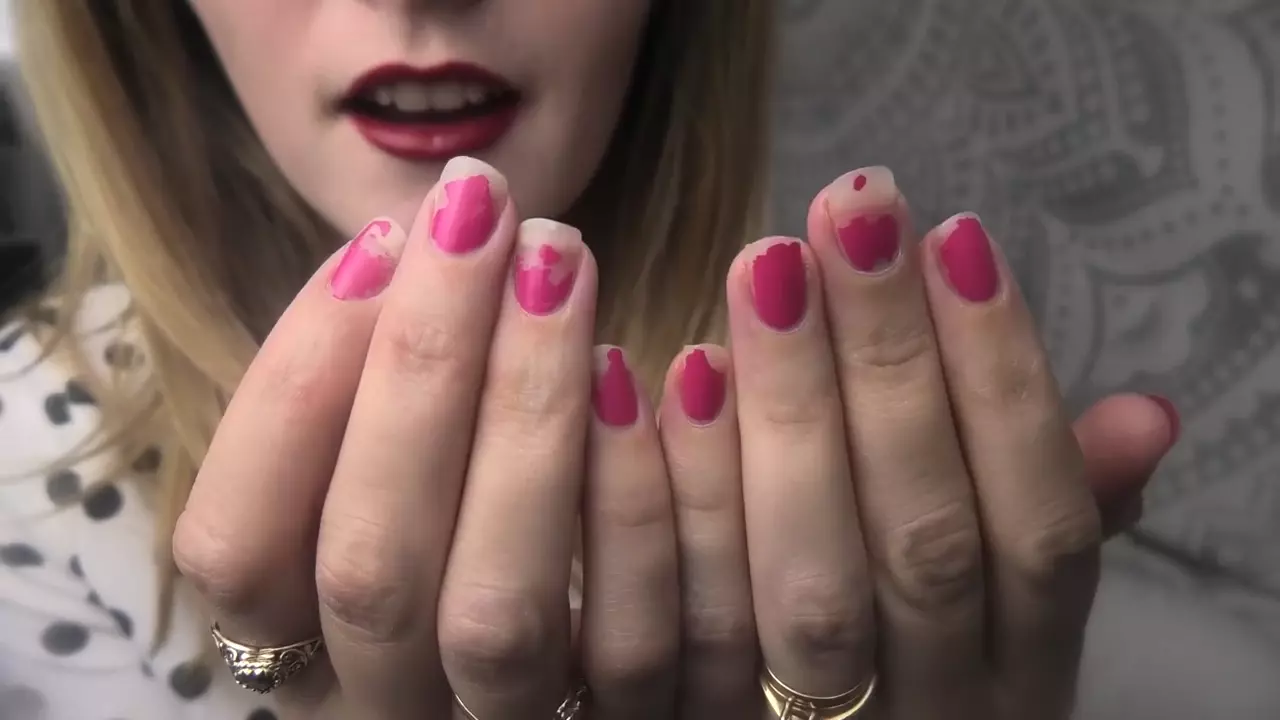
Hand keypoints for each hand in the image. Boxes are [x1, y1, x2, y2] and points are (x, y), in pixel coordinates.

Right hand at [170, 157, 679, 718]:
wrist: (594, 685)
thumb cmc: (472, 550)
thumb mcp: (397, 493)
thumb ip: (378, 412)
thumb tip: (415, 249)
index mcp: (299, 652)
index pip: (237, 547)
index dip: (295, 391)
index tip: (378, 245)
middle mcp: (383, 710)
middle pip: (373, 564)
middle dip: (422, 368)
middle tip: (484, 209)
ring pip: (500, 610)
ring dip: (529, 416)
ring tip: (563, 257)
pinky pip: (638, 638)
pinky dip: (641, 499)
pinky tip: (677, 372)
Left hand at [631, 167, 1177, 717]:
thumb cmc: (896, 656)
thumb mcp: (990, 613)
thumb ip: (1045, 514)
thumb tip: (1147, 417)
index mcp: (1018, 675)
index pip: (1039, 528)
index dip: (1004, 383)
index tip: (953, 238)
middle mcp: (930, 713)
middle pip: (921, 541)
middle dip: (889, 366)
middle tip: (847, 213)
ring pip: (803, 585)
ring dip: (784, 414)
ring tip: (759, 265)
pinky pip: (668, 624)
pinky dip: (657, 496)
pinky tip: (633, 373)